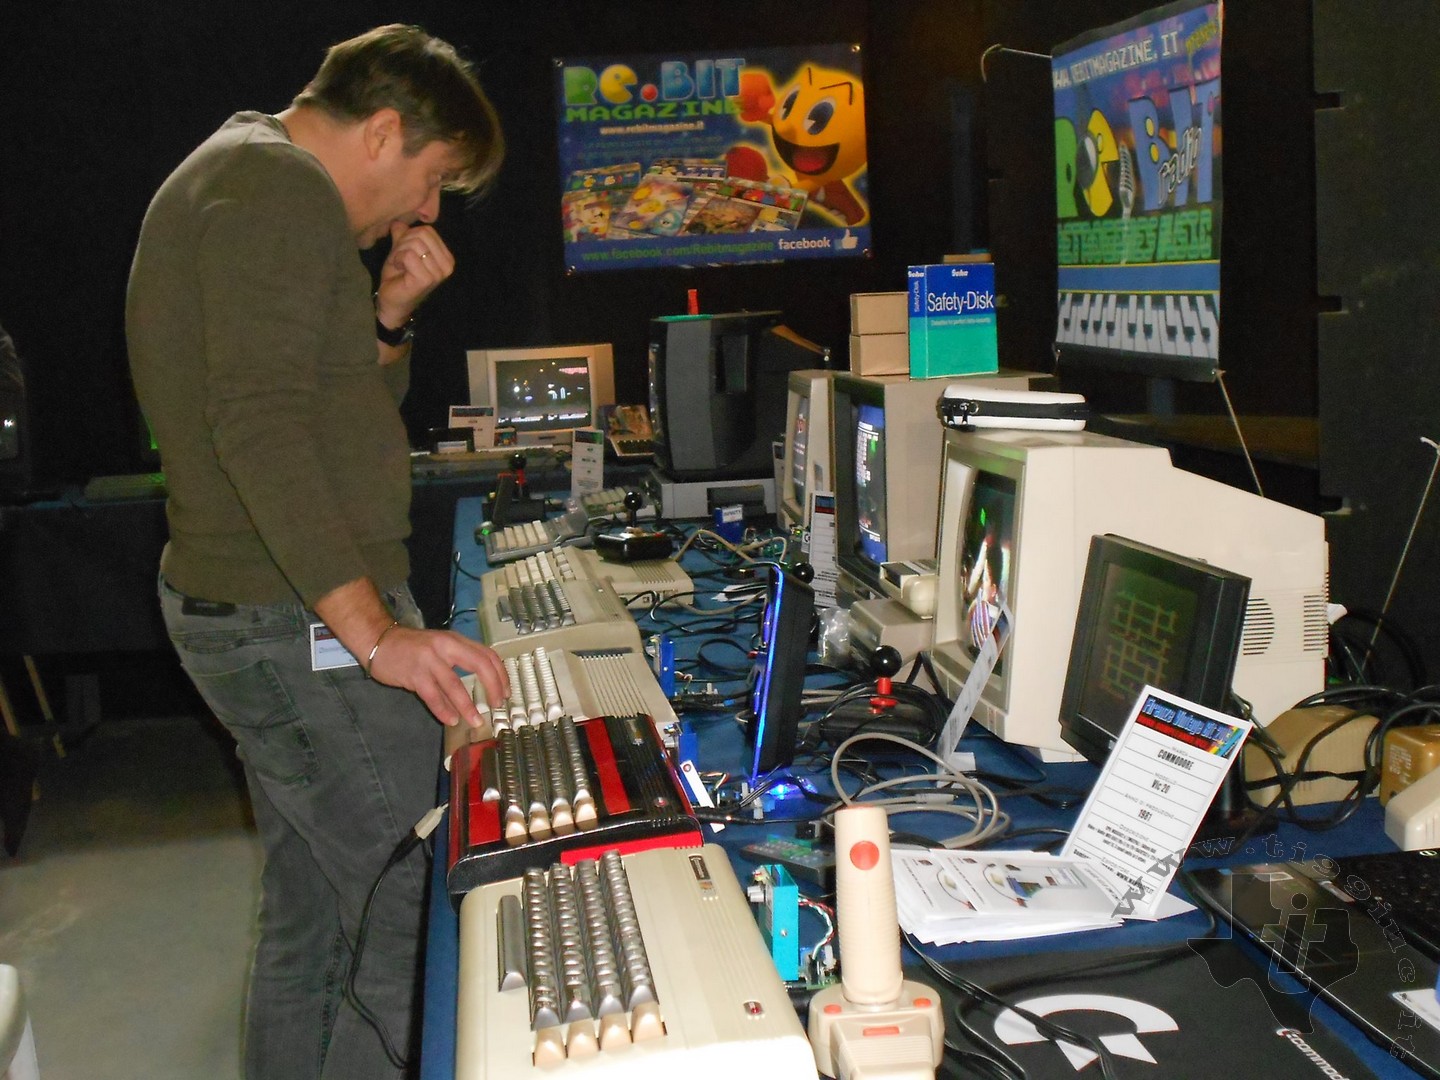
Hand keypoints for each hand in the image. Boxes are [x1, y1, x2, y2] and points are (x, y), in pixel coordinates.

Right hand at [367, 625, 508, 727]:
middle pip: (479, 664)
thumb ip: (459, 660)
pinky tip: (451, 720)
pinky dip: (443, 710)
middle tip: (497, 705)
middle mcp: (446, 647)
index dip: (500, 675)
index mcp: (456, 640)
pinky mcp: (414, 674)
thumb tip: (482, 684)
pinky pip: (433, 696)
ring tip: (476, 720)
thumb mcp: (440, 647)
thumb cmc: (412, 647)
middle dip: (493, 686)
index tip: (505, 692)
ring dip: (468, 706)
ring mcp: (430, 660)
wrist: (379, 641)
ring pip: (455, 685)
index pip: (487, 655)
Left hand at [375, 221, 454, 328]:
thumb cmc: (399, 276)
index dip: (409, 236)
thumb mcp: (401, 251)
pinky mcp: (427, 278)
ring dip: (400, 253)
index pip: (427, 231)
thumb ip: (403, 236)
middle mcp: (447, 265)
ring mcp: (439, 273)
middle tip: (401, 259)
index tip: (405, 253)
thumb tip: (398, 222)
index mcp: (446, 257)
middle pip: (421, 235)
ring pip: (414, 244)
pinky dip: (398, 259)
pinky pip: (409, 255)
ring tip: (401, 266)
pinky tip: (400, 271)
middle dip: (404, 243)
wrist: (392, 300)